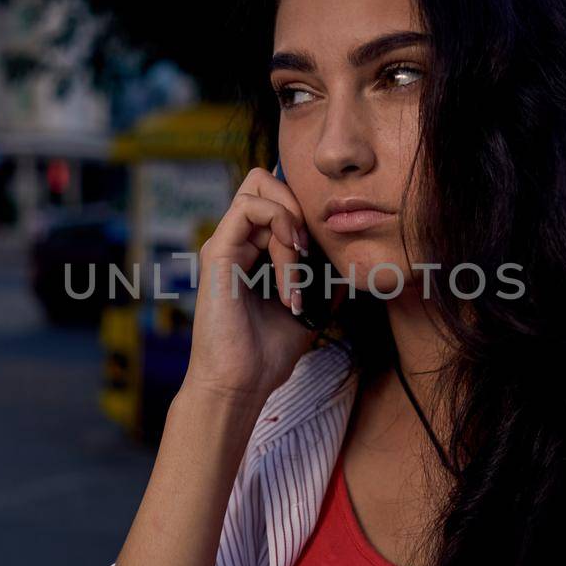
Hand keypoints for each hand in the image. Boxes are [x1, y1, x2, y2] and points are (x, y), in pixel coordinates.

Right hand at [182, 166, 341, 409]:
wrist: (241, 384)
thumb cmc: (268, 354)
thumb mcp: (311, 307)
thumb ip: (324, 278)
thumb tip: (348, 255)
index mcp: (251, 252)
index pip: (275, 200)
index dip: (302, 210)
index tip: (319, 250)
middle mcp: (235, 243)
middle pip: (264, 182)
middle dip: (297, 207)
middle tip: (310, 250)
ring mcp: (224, 245)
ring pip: (260, 191)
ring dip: (292, 225)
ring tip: (299, 271)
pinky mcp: (217, 252)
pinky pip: (250, 208)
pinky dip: (279, 224)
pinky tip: (292, 259)